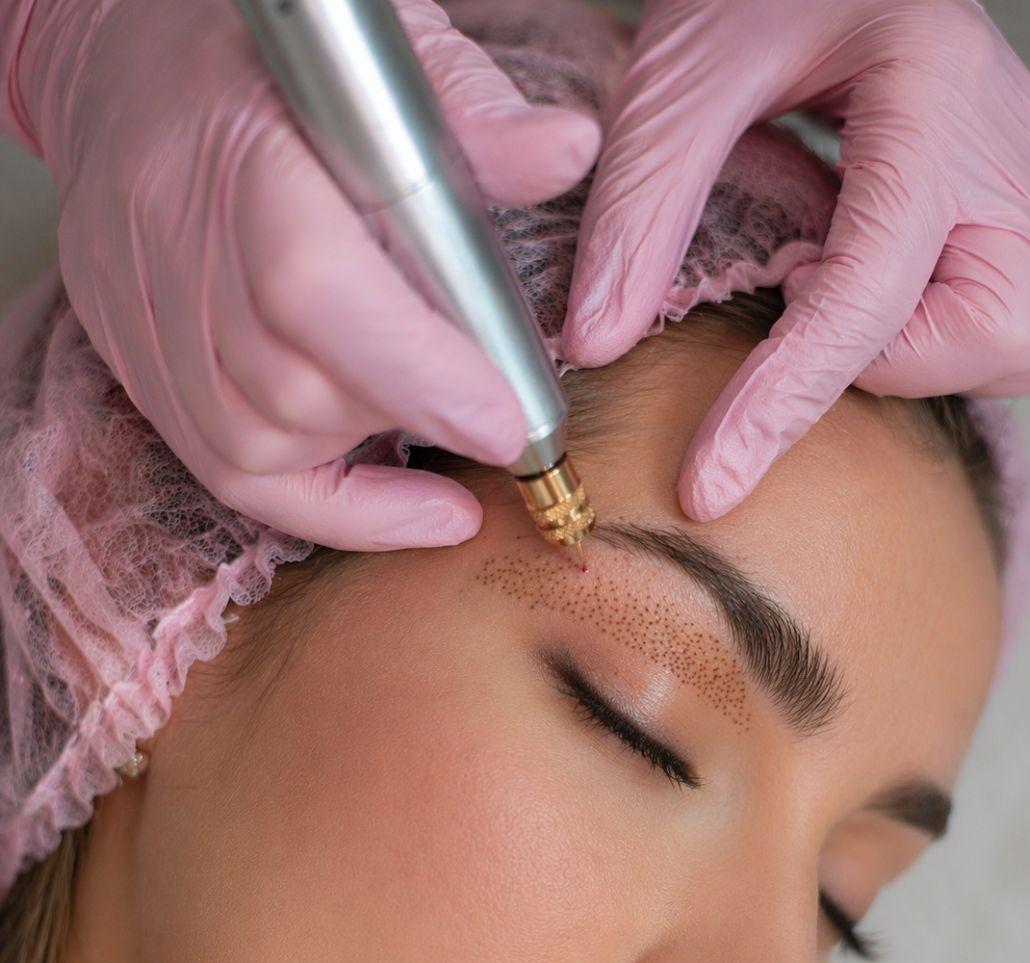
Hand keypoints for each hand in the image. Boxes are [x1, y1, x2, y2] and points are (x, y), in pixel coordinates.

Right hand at [2, 0, 599, 548]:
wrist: (121, 59)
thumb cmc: (268, 57)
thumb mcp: (379, 47)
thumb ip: (470, 109)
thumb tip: (566, 152)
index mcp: (237, 151)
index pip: (310, 288)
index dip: (414, 371)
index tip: (505, 422)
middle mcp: (169, 242)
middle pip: (290, 387)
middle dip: (409, 413)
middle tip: (492, 411)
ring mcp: (139, 314)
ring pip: (257, 443)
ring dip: (365, 448)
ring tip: (434, 419)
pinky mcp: (135, 363)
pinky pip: (227, 473)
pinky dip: (328, 505)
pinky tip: (407, 506)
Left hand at [561, 0, 1029, 519]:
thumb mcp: (681, 73)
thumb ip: (641, 206)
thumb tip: (597, 341)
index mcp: (932, 94)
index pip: (868, 293)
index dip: (782, 403)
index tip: (708, 483)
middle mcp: (1004, 146)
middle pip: (1000, 332)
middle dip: (884, 363)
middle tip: (797, 297)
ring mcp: (1027, 179)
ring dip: (933, 357)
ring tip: (842, 300)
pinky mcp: (1021, 206)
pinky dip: (959, 341)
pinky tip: (882, 300)